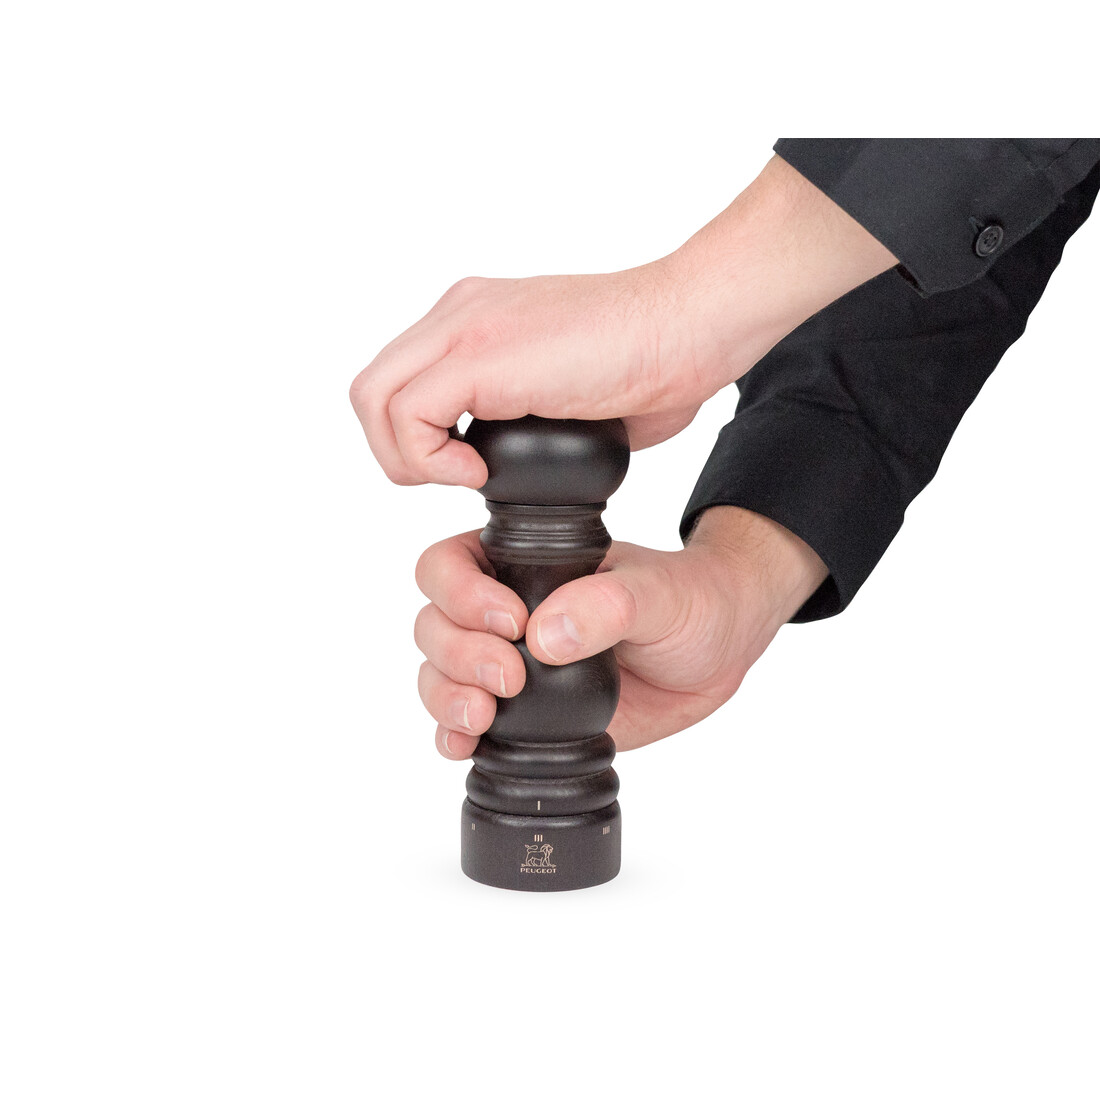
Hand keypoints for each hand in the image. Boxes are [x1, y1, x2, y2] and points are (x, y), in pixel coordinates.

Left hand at [351, 156, 896, 487]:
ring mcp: (465, 327)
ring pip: (374, 401)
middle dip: (401, 453)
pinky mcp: (479, 354)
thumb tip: (511, 464)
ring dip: (411, 459)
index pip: (401, 383)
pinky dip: (431, 459)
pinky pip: (408, 415)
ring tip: (469, 477)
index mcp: (476, 320)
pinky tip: (478, 473)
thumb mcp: (565, 393)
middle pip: (373, 392)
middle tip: (459, 478)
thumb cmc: (652, 362)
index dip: (418, 440)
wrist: (692, 325)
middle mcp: (459, 314)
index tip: (469, 469)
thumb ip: (523, 417)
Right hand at [413, 506, 827, 755]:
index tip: (512, 622)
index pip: (450, 565)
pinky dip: (452, 736)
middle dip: (457, 654)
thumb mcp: (660, 593)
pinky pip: (464, 725)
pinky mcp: (523, 714)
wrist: (717, 653)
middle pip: (434, 624)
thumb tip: (547, 634)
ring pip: (438, 675)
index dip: (461, 594)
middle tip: (510, 677)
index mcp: (525, 564)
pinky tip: (465, 745)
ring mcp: (510, 664)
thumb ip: (608, 603)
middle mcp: (504, 611)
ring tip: (484, 717)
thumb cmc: (691, 602)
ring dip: (447, 698)